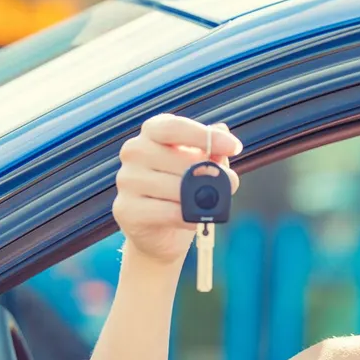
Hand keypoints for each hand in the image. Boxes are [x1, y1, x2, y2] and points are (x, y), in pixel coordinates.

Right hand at [113, 114, 242, 265]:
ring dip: (200, 197)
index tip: (234, 148)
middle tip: (230, 182)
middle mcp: (134, 151)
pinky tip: (196, 220)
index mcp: (152, 132)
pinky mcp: (126, 209)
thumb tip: (224, 135)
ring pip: (174, 187)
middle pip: (177, 159)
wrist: (162, 232)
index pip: (174, 127)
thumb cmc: (183, 191)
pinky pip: (167, 212)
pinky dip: (188, 217)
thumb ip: (212, 151)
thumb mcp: (202, 167)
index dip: (205, 137)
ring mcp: (126, 180)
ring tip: (213, 204)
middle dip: (210, 172)